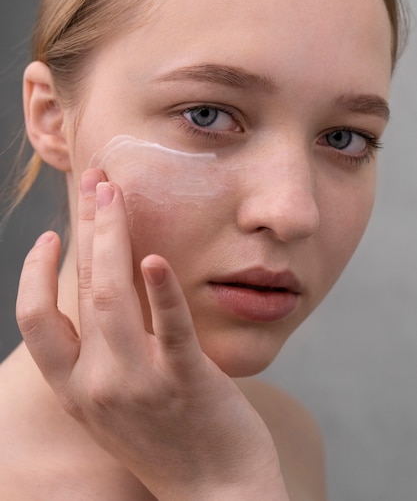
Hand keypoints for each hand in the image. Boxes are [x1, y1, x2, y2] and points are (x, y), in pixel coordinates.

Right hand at [16, 168, 288, 499]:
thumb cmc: (166, 441)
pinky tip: (156, 257)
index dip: (34, 273)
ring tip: (115, 195)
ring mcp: (140, 383)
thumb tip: (101, 297)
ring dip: (112, 237)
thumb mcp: (114, 405)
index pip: (35, 320)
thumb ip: (100, 357)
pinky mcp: (186, 381)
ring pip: (112, 296)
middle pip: (79, 290)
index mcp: (76, 390)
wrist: (215, 494)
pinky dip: (159, 289)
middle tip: (94, 184)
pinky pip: (170, 328)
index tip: (49, 237)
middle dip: (84, 228)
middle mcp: (98, 385)